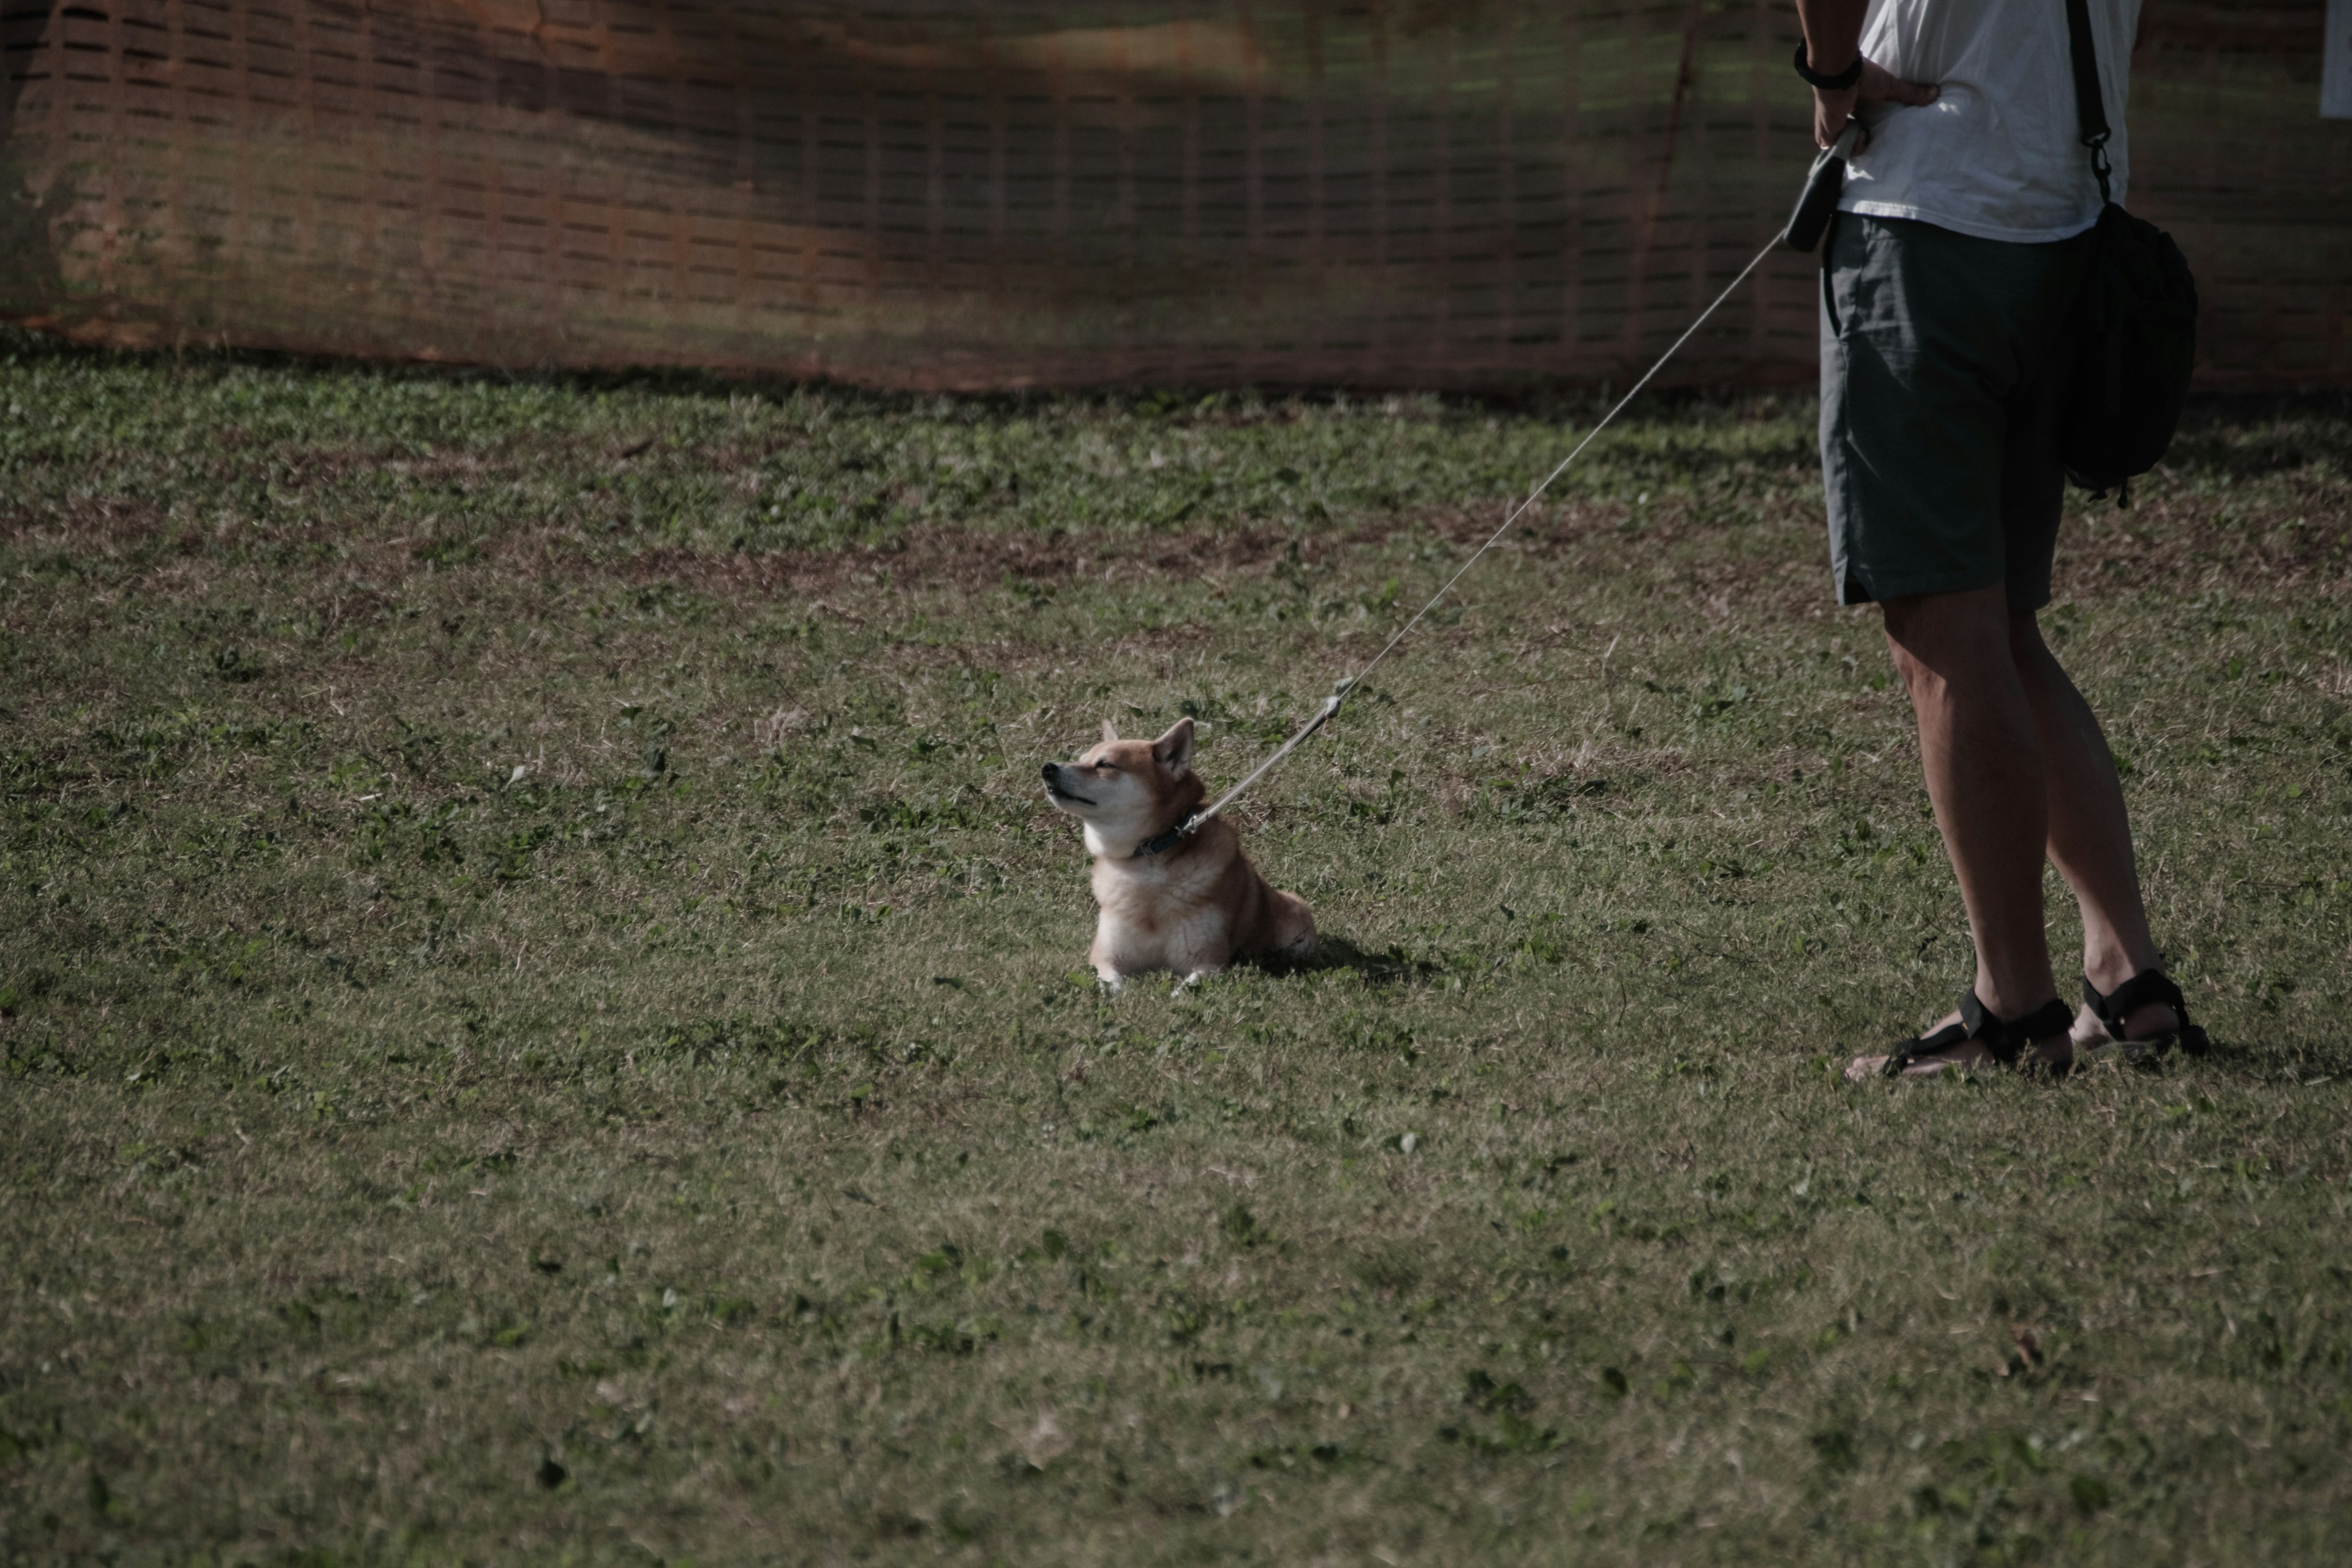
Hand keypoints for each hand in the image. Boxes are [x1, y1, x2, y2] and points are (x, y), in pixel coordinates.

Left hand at [1812, 56, 1939, 150]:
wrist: (1841, 74)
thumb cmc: (1863, 77)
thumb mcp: (1891, 87)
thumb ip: (1911, 93)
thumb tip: (1935, 93)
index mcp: (1851, 107)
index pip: (1856, 126)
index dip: (1865, 132)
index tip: (1874, 130)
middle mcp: (1839, 119)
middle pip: (1848, 140)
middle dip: (1860, 142)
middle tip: (1870, 134)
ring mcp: (1831, 128)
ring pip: (1843, 147)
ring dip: (1857, 144)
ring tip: (1864, 132)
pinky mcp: (1827, 134)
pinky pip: (1838, 149)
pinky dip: (1852, 145)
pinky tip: (1860, 132)